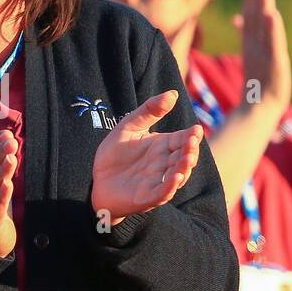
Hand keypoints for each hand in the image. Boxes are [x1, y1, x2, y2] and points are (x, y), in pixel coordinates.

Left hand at [91, 90, 203, 222]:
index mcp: (163, 146)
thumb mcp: (128, 126)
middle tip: (191, 143)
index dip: (191, 136)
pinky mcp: (146, 197)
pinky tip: (175, 178)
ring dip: (184, 169)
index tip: (196, 130)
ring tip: (187, 159)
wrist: (95, 180)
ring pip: (177, 176)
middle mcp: (164, 164)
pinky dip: (169, 187)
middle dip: (190, 152)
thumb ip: (149, 110)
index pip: (182, 140)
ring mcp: (157, 181)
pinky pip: (161, 193)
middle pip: (183, 158)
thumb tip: (173, 93)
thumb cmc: (114, 154)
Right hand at [236, 0, 291, 113]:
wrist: (258, 111)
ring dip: (262, 5)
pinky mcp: (274, 64)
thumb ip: (249, 39)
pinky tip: (272, 14)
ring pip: (262, 26)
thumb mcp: (253, 59)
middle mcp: (255, 47)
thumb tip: (238, 21)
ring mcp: (263, 54)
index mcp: (251, 45)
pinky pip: (273, 44)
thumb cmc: (258, 87)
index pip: (250, 17)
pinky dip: (272, 29)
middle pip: (254, 17)